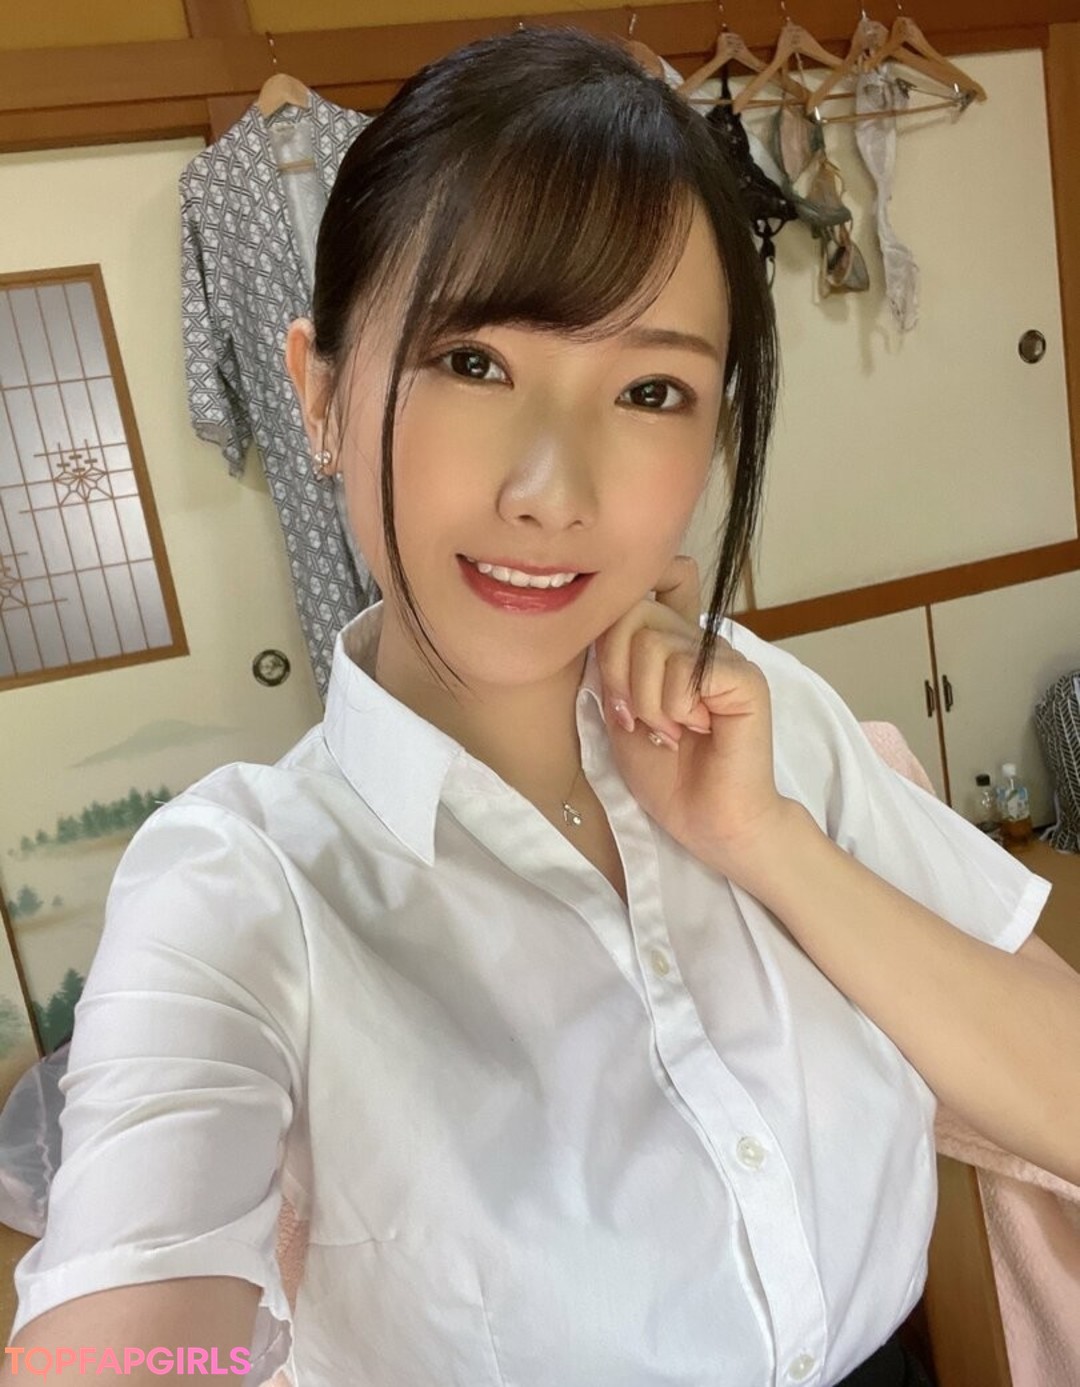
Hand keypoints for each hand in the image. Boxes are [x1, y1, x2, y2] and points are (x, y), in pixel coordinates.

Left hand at [594, 556, 792, 874]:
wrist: (707, 822)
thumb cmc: (666, 774)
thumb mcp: (619, 711)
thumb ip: (611, 663)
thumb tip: (598, 620)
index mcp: (668, 644)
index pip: (641, 588)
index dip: (614, 622)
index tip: (614, 686)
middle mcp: (696, 641)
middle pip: (633, 613)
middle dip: (617, 673)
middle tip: (635, 719)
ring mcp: (722, 657)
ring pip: (655, 644)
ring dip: (647, 702)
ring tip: (670, 731)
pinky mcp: (744, 679)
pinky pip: (687, 669)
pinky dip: (675, 708)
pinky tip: (695, 731)